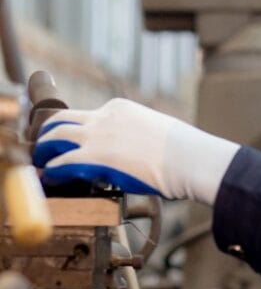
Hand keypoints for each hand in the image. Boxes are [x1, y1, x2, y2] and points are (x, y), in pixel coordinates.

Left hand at [32, 98, 239, 204]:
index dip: (76, 131)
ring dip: (43, 150)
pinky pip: (61, 162)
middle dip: (48, 134)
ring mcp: (98, 136)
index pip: (88, 116)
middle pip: (61, 119)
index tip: (73, 143)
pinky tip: (51, 179)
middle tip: (45, 149)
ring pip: (54, 135)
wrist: (191, 159)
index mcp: (120, 108)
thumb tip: (138, 154)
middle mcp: (104, 117)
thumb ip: (139, 137)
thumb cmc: (185, 152)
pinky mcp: (95, 158)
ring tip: (41, 164)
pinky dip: (52, 171)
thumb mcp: (158, 132)